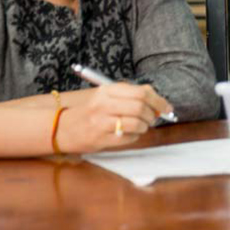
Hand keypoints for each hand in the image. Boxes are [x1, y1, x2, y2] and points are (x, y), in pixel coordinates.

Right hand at [56, 83, 171, 153]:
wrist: (62, 128)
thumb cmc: (91, 111)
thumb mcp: (108, 96)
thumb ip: (131, 93)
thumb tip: (156, 97)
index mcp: (107, 90)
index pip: (141, 93)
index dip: (158, 101)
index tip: (167, 107)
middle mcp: (104, 104)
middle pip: (141, 107)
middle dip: (153, 114)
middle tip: (154, 118)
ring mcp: (101, 122)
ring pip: (137, 123)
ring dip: (145, 126)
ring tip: (141, 125)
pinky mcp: (100, 138)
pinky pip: (129, 138)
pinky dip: (135, 136)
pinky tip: (128, 133)